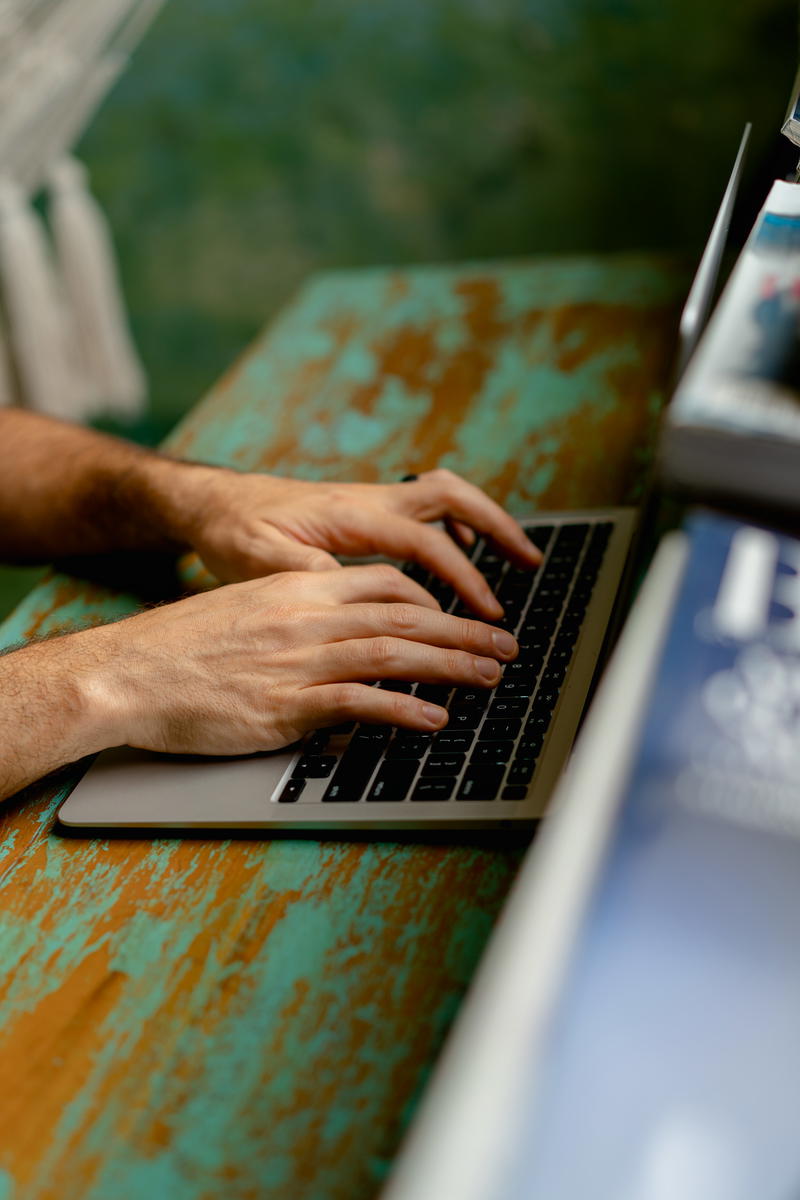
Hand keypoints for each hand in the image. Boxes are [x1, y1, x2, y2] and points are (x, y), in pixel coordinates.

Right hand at [90, 563, 517, 756]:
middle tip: (506, 647)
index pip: (383, 583)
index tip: (459, 618)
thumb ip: (293, 621)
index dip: (431, 602)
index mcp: (296, 590)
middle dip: (464, 632)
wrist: (124, 673)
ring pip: (394, 653)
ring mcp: (298, 660)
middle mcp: (305, 617)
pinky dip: (403, 709)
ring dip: (451, 666)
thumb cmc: (175, 650)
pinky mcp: (285, 706)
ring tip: (492, 678)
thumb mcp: (241, 615)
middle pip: (404, 617)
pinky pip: (359, 702)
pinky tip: (434, 719)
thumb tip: (333, 640)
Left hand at [167, 465, 541, 618]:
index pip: (423, 541)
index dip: (462, 576)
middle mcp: (368, 500)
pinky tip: (458, 557)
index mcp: (349, 515)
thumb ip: (308, 578)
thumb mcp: (258, 562)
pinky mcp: (364, 513)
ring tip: (516, 558)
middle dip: (498, 526)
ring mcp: (369, 502)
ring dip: (483, 524)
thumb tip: (357, 598)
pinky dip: (452, 530)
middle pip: (451, 497)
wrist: (213, 503)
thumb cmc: (232, 533)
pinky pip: (423, 512)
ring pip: (443, 498)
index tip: (486, 611)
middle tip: (531, 562)